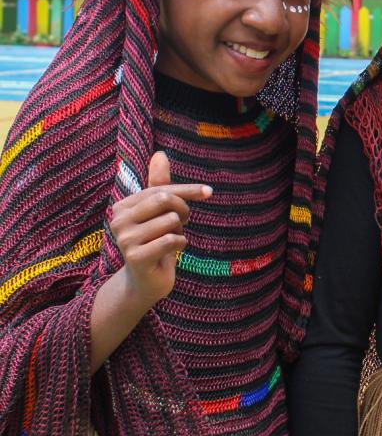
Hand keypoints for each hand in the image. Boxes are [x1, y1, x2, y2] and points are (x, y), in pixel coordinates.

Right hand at [107, 152, 209, 305]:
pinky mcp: (135, 257)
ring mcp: (125, 240)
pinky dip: (180, 244)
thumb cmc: (155, 241)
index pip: (160, 189)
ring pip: (171, 221)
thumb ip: (159, 184)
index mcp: (123, 206)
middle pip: (165, 200)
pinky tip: (171, 252)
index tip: (209, 192)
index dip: (187, 190)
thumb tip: (160, 154)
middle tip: (183, 223)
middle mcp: (119, 220)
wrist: (146, 281)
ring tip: (171, 240)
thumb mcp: (158, 212)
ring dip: (180, 231)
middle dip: (183, 210)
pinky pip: (172, 240)